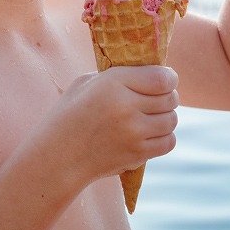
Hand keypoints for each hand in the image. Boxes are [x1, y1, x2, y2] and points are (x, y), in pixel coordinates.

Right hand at [51, 66, 179, 181]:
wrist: (57, 156)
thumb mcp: (84, 85)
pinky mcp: (138, 153)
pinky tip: (147, 135)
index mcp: (112, 83)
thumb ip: (117, 76)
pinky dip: (162, 137)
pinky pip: (168, 141)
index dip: (169, 78)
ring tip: (148, 118)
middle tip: (153, 100)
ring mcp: (134, 132)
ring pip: (172, 120)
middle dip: (166, 98)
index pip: (162, 78)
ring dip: (164, 118)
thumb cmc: (68, 116)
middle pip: (170, 98)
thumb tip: (147, 73)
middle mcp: (126, 106)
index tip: (165, 81)